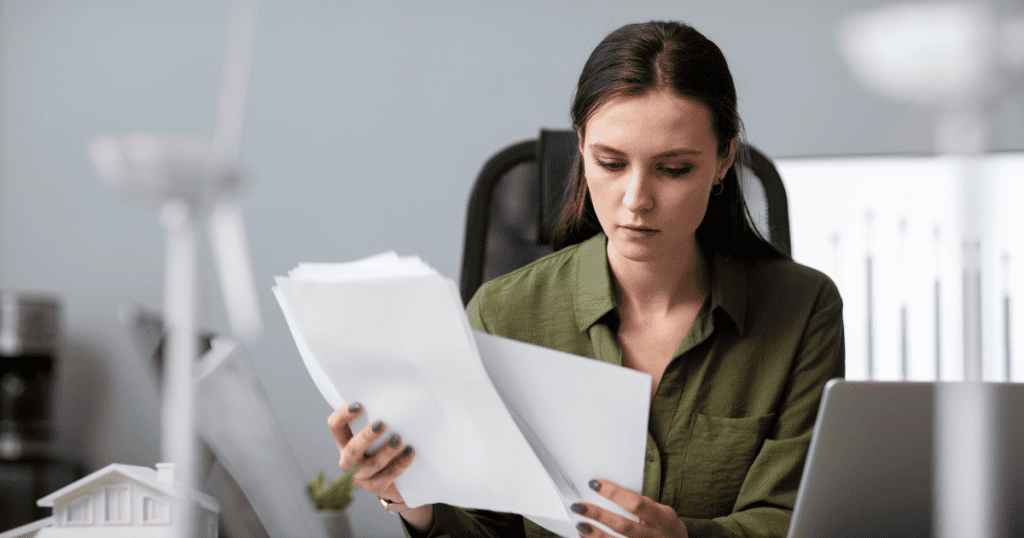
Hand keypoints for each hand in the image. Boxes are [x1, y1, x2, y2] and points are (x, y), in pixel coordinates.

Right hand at [327, 401, 415, 503]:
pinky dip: (401, 463)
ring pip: (372, 464)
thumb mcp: (377, 433)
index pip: (335, 425)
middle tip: (381, 424)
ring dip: (386, 451)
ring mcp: (361, 476)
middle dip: (366, 436)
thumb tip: (398, 395)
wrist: (394, 479)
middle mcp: (348, 460)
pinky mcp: (376, 486)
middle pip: (352, 449)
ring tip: (398, 440)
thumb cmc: (385, 445)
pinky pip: (389, 475)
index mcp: (345, 441)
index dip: (343, 415)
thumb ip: (379, 418)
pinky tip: (410, 452)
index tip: (359, 406)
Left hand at [570, 479, 687, 537]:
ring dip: (596, 534)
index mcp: (663, 517)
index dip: (614, 493)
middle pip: (623, 525)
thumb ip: (642, 505)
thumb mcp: (662, 513)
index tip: (595, 484)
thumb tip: (610, 490)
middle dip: (599, 515)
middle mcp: (655, 535)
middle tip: (579, 506)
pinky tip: (588, 536)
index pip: (636, 503)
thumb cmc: (667, 528)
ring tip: (581, 524)